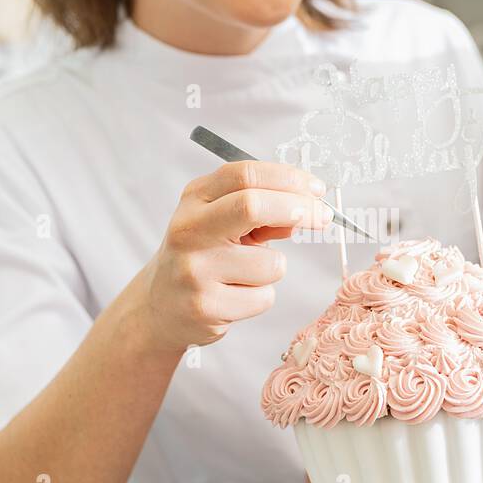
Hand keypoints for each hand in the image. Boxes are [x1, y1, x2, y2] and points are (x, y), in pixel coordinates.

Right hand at [134, 161, 330, 353]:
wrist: (160, 306)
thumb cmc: (203, 256)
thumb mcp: (222, 222)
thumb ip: (260, 212)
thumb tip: (305, 210)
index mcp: (194, 199)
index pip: (244, 175)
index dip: (289, 178)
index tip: (317, 190)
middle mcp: (189, 230)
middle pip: (252, 206)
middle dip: (298, 209)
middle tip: (322, 217)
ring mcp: (194, 270)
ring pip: (271, 263)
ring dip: (274, 268)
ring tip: (245, 274)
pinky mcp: (205, 306)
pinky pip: (263, 297)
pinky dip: (261, 296)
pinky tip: (235, 296)